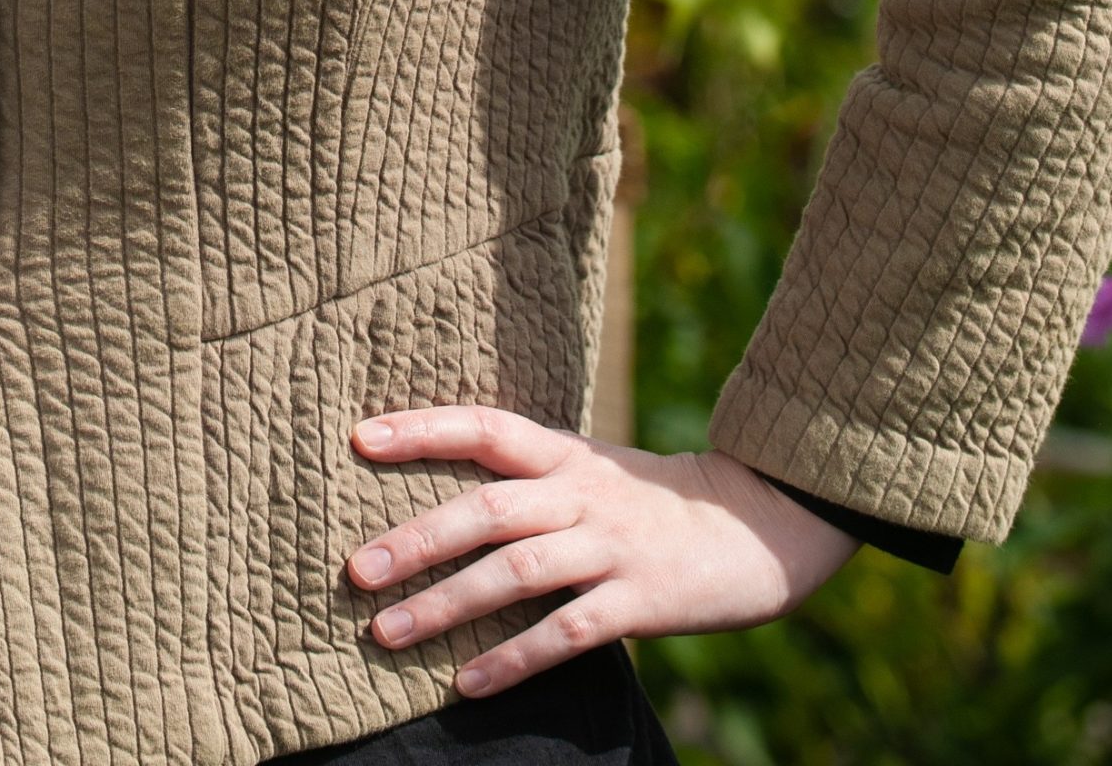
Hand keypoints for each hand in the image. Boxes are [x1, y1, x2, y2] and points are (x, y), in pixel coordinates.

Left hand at [344, 408, 859, 696]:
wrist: (754, 524)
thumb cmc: (649, 500)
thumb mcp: (589, 468)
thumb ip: (528, 475)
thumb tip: (442, 490)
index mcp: (564, 454)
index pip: (485, 426)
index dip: (422, 428)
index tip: (361, 438)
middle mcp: (580, 494)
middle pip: (487, 509)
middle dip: (417, 538)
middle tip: (356, 569)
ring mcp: (609, 547)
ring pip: (515, 573)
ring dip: (447, 605)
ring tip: (388, 633)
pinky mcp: (638, 602)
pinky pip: (565, 634)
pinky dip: (514, 659)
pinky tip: (467, 685)